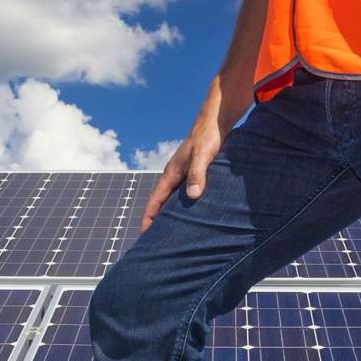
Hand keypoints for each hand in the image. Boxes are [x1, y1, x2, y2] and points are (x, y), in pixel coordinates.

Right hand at [142, 99, 228, 231]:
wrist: (216, 120)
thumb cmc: (208, 137)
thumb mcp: (203, 156)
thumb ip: (197, 174)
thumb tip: (192, 196)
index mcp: (171, 173)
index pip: (155, 200)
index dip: (149, 217)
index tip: (144, 234)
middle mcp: (174, 174)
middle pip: (161, 201)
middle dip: (156, 219)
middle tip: (155, 240)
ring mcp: (183, 172)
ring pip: (172, 197)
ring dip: (169, 213)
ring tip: (171, 231)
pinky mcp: (194, 171)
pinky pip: (184, 192)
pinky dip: (182, 204)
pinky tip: (191, 212)